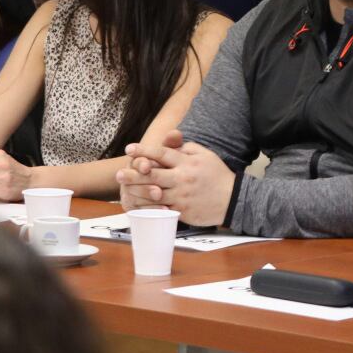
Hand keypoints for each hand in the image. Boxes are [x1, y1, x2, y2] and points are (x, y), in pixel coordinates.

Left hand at [115, 129, 235, 226]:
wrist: (233, 199)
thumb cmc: (217, 175)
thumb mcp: (205, 155)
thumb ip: (186, 148)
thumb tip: (170, 141)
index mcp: (186, 162)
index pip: (162, 153)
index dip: (144, 150)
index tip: (129, 149)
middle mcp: (182, 178)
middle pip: (153, 175)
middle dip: (134, 174)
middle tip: (118, 174)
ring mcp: (181, 196)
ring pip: (154, 194)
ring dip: (137, 192)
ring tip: (124, 190)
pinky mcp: (183, 211)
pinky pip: (162, 210)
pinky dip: (150, 208)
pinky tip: (138, 207)